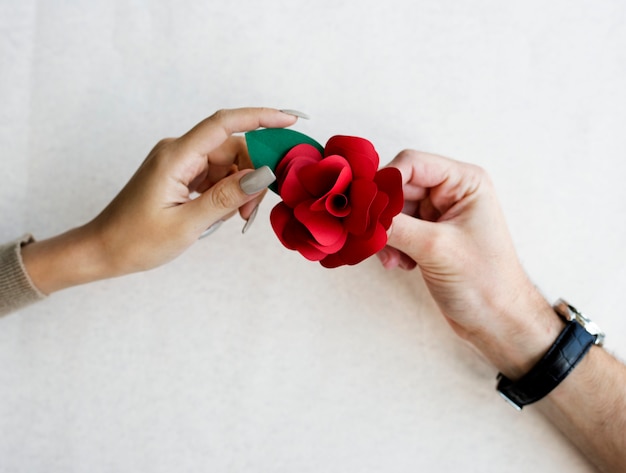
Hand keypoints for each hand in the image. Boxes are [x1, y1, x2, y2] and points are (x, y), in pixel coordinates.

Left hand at [22, 107, 297, 292]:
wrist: (103, 250)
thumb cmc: (136, 240)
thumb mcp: (187, 224)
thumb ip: (227, 197)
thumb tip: (263, 175)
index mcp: (176, 156)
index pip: (224, 124)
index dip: (260, 117)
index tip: (289, 119)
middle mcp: (178, 152)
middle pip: (232, 149)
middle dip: (251, 176)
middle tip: (249, 212)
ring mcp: (179, 163)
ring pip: (227, 165)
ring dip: (239, 189)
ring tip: (231, 219)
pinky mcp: (181, 175)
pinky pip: (216, 176)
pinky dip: (226, 193)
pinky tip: (220, 214)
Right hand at [377, 150, 563, 377]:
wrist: (498, 323)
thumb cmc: (485, 283)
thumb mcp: (436, 248)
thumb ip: (394, 225)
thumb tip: (360, 211)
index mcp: (464, 182)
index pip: (411, 164)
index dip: (384, 182)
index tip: (364, 206)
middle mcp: (451, 193)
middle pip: (397, 188)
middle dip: (383, 215)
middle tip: (372, 238)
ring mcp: (438, 215)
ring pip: (392, 211)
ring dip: (385, 236)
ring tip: (393, 260)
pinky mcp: (428, 237)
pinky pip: (395, 230)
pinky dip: (390, 247)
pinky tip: (400, 266)